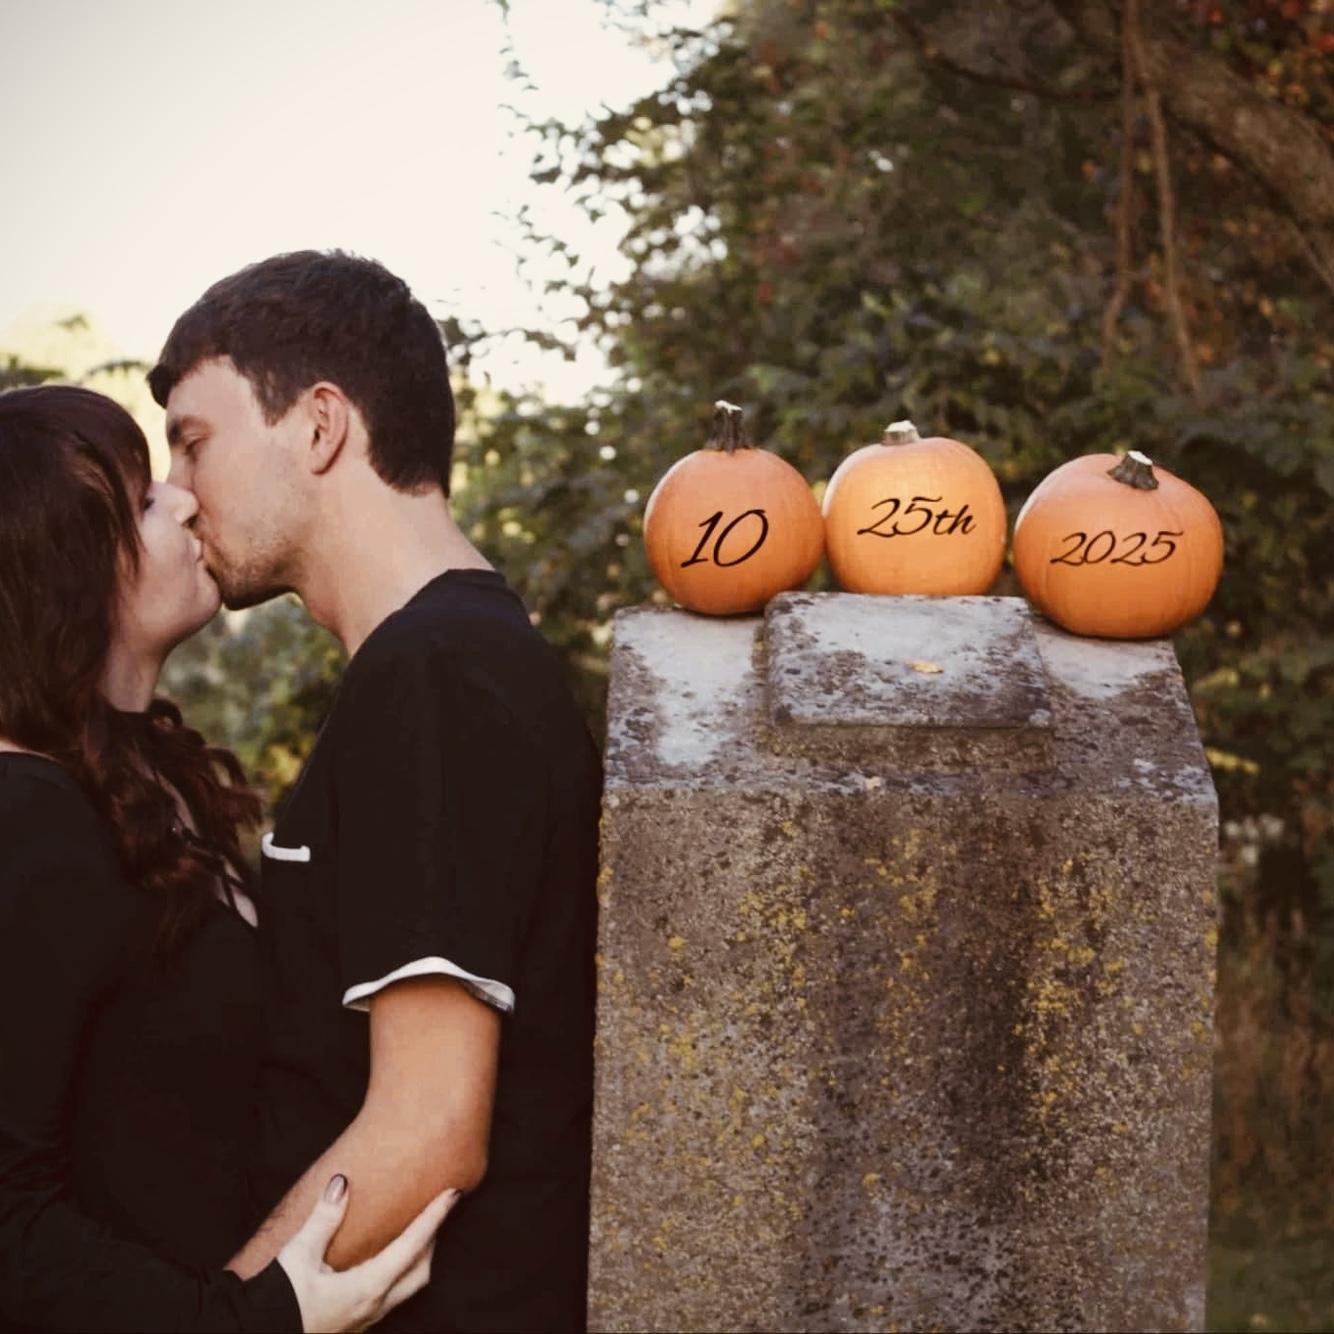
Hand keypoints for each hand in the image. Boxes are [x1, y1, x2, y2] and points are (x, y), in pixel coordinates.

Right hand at [276, 1174, 458, 1332]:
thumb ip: (324, 1217)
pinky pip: (390, 1296)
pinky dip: (400, 1271)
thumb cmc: (278, 1301)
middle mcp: (374, 1306)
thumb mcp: (299, 1255)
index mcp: (368, 1288)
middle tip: (437, 1207)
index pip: (414, 1245)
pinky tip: (385, 1259)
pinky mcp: (354, 1323)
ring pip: (407, 1286)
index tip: (453, 1193)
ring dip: (417, 1257)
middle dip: (433, 1237)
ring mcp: (365, 1319)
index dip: (435, 1216)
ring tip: (416, 1229)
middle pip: (420, 1269)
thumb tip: (342, 1181)